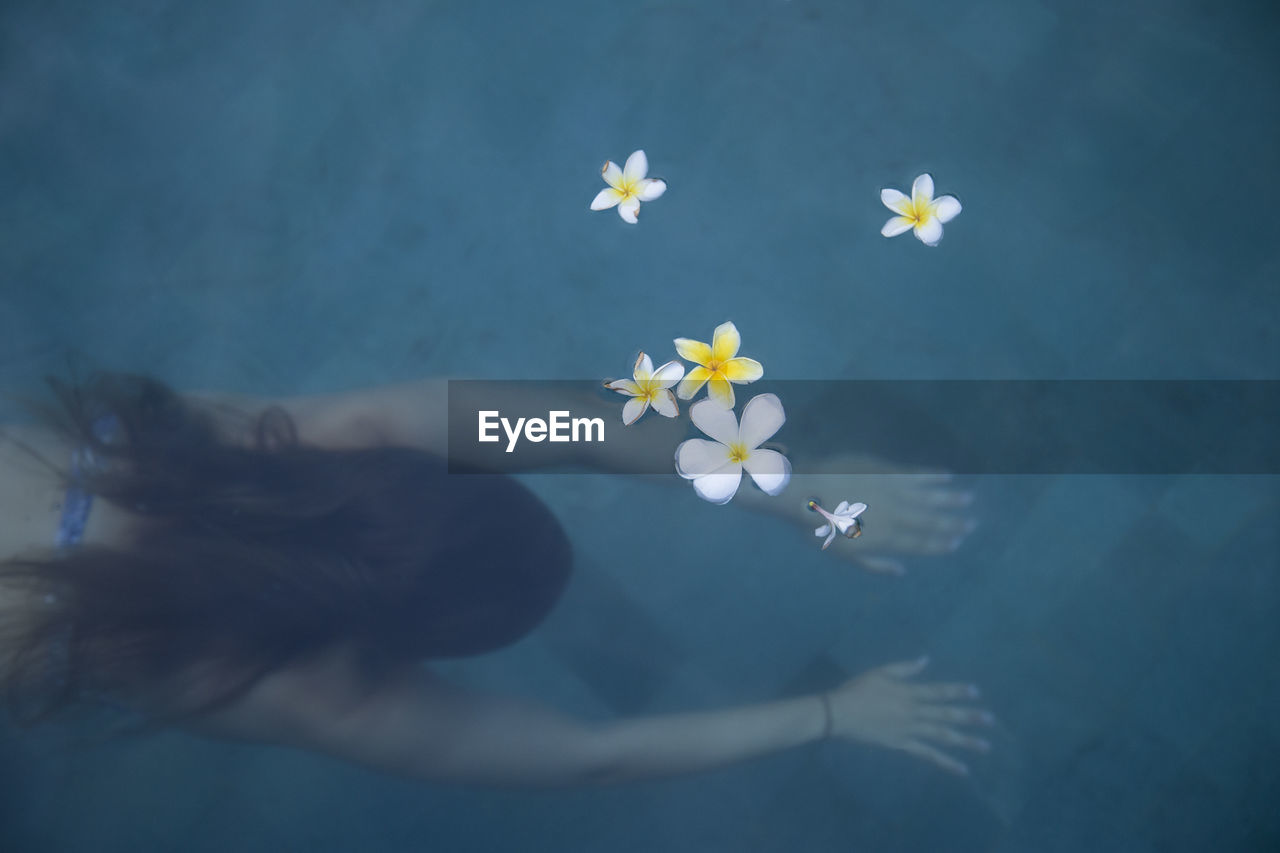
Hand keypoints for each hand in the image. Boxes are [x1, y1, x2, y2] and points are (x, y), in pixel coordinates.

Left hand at [738, 453, 976, 573]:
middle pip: (930, 520)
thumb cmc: (819, 527)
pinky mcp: (885, 471)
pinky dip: (932, 475)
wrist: (805, 493)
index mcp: (886, 538)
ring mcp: (892, 491)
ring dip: (950, 499)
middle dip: (953, 523)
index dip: (940, 544)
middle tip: (973, 524)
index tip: (957, 544)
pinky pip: (915, 474)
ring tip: (968, 500)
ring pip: (929, 496)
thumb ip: (875, 565)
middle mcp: (895, 515)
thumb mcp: (844, 554)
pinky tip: (946, 475)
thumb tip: (901, 572)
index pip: (920, 543)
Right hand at [824, 657, 992, 774]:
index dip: (957, 691)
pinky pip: (928, 755)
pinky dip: (945, 762)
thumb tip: (926, 660)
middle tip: (990, 721)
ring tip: (985, 747)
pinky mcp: (902, 745)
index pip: (937, 691)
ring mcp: (909, 730)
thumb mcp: (880, 672)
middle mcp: (913, 712)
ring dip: (964, 741)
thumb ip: (905, 668)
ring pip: (941, 736)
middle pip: (945, 715)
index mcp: (908, 693)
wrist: (839, 713)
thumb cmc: (857, 690)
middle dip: (969, 717)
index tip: (976, 692)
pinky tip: (962, 769)